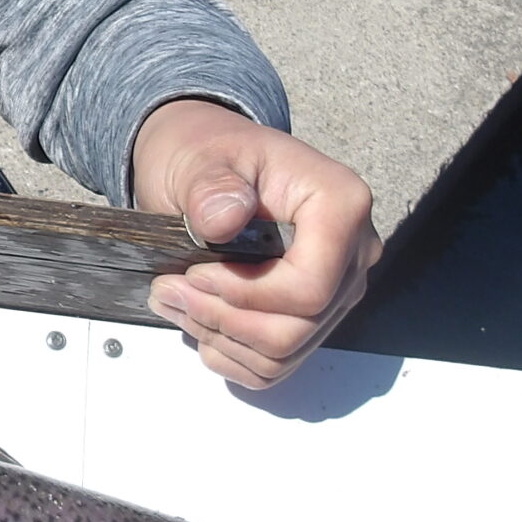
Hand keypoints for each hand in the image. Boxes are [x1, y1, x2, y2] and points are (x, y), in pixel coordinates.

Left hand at [131, 99, 380, 388]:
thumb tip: (225, 218)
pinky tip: (199, 322)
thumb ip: (212, 187)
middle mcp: (353, 253)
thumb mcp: (200, 158)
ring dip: (219, 338)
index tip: (193, 274)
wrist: (207, 167)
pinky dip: (230, 354)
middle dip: (223, 319)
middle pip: (298, 327)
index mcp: (340, 205)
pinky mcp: (314, 317)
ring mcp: (337, 291)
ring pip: (285, 354)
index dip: (246, 294)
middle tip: (168, 290)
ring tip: (175, 300)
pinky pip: (277, 365)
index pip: (311, 287)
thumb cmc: (208, 155)